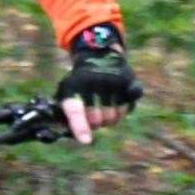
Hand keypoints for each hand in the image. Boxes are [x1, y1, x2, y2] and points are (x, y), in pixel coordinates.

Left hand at [55, 25, 140, 144]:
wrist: (99, 54)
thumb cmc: (80, 81)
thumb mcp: (67, 91)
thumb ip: (67, 114)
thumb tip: (73, 136)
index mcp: (74, 85)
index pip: (76, 109)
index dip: (80, 126)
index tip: (85, 140)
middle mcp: (93, 81)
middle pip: (96, 119)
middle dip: (94, 124)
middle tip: (93, 118)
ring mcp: (112, 80)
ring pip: (113, 117)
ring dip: (109, 120)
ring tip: (104, 108)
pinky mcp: (127, 81)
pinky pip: (126, 109)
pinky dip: (122, 112)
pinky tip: (116, 104)